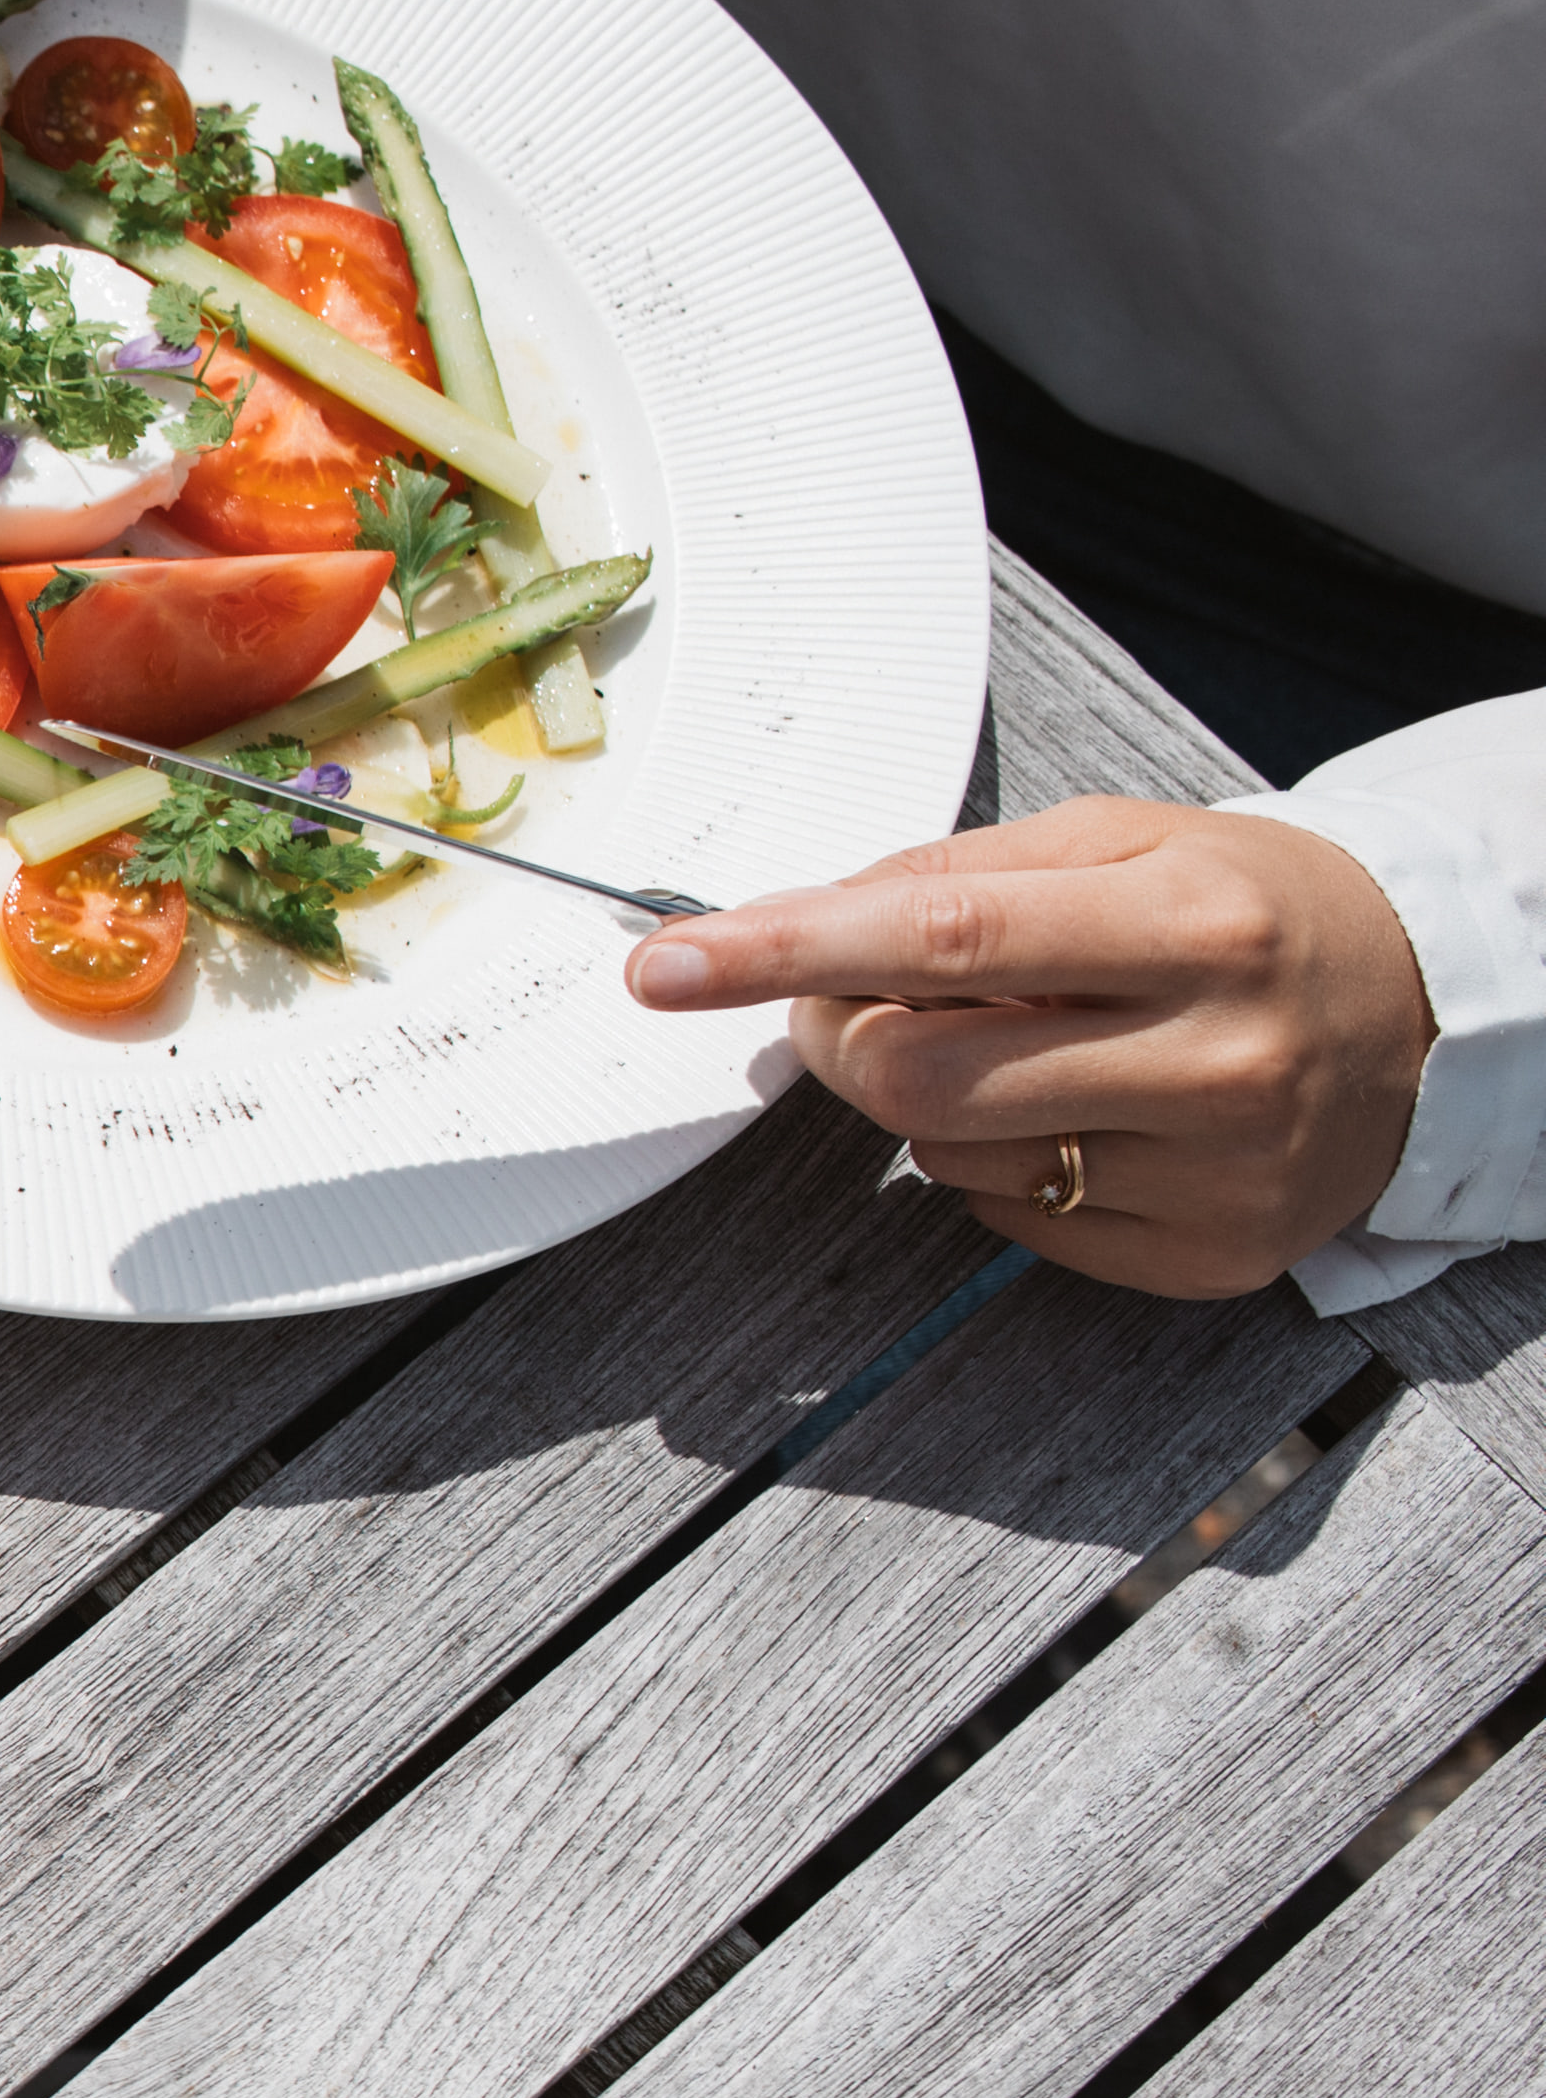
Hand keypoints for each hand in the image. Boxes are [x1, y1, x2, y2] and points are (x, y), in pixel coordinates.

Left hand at [622, 799, 1437, 1295]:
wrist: (1430, 1014)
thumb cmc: (1256, 913)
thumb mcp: (1133, 842)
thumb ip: (960, 869)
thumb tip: (795, 917)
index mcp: (1195, 924)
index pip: (940, 935)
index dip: (785, 952)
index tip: (667, 965)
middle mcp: (1212, 1054)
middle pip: (915, 1075)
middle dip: (838, 1036)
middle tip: (844, 1000)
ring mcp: (1213, 1170)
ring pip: (945, 1154)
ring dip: (928, 1098)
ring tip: (1020, 1044)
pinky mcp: (1206, 1254)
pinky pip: (1008, 1219)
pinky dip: (999, 1162)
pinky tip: (1078, 1112)